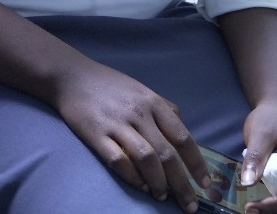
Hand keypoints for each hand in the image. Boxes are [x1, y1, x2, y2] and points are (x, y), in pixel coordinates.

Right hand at [50, 59, 212, 212]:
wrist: (71, 76)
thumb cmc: (110, 85)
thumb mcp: (142, 90)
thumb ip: (164, 108)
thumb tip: (183, 131)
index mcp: (153, 103)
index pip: (183, 137)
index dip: (196, 163)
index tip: (205, 184)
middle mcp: (139, 114)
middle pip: (168, 154)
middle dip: (182, 184)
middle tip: (189, 205)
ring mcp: (118, 124)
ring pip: (147, 159)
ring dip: (158, 183)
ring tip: (162, 196)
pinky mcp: (96, 134)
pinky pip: (118, 160)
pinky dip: (132, 177)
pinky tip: (140, 185)